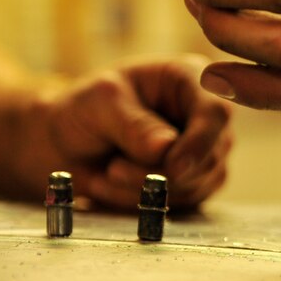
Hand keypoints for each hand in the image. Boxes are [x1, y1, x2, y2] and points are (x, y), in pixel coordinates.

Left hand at [35, 55, 232, 209]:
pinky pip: (187, 201)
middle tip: (114, 170)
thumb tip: (166, 147)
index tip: (173, 166)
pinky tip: (117, 188)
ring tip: (109, 174)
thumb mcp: (100, 104)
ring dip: (151, 189)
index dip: (200, 142)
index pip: (215, 111)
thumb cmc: (84, 110)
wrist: (65, 144)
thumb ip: (132, 124)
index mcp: (187, 78)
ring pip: (199, 183)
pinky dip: (151, 202)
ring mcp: (203, 148)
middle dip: (162, 173)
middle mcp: (203, 113)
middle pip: (210, 154)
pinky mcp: (195, 179)